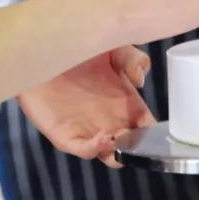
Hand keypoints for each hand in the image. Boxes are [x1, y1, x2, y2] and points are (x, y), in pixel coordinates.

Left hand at [18, 45, 155, 167]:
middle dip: (138, 147)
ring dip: (118, 152)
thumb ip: (133, 59)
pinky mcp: (64, 133)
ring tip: (120, 137)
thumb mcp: (112, 47)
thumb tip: (141, 79)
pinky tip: (104, 137)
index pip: (146, 125)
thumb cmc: (77, 46)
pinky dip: (95, 149)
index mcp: (124, 101)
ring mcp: (86, 127)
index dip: (155, 132)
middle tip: (139, 136)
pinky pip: (82, 149)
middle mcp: (108, 117)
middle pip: (131, 144)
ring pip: (109, 153)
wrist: (38, 47)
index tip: (161, 131)